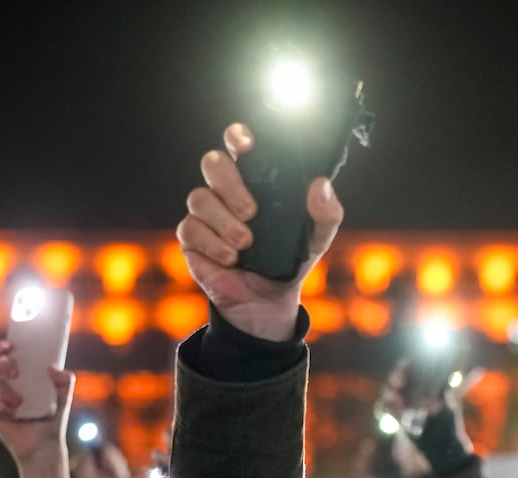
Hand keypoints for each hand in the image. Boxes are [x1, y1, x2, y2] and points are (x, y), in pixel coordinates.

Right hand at [0, 340, 74, 477]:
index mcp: (24, 373)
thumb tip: (54, 368)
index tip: (9, 344)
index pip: (10, 353)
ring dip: (3, 388)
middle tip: (13, 369)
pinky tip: (13, 412)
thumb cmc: (53, 418)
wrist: (44, 445)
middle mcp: (8, 381)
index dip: (5, 345)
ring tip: (19, 401)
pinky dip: (1, 405)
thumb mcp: (64, 398)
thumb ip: (66, 381)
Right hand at [177, 123, 344, 341]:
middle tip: (252, 212)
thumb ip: (326, 214)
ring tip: (246, 244)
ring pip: (199, 197)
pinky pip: (190, 229)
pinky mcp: (192, 239)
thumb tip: (320, 185)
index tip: (245, 142)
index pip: (238, 145)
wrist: (269, 302)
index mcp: (255, 180)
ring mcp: (206, 213)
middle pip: (213, 162)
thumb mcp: (316, 239)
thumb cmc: (290, 261)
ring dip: (224, 222)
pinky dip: (213, 244)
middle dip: (230, 185)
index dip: (237, 136)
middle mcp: (226, 191)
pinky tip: (231, 258)